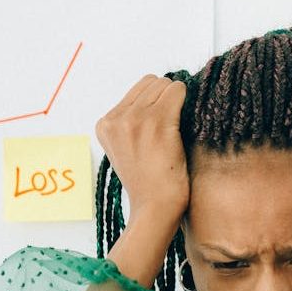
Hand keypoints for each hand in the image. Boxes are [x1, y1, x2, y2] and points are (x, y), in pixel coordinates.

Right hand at [94, 75, 190, 224]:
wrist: (154, 208)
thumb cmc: (148, 182)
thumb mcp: (126, 149)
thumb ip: (130, 122)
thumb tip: (158, 91)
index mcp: (104, 125)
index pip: (137, 90)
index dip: (154, 102)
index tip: (160, 123)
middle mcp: (116, 119)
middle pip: (151, 82)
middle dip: (165, 97)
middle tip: (172, 124)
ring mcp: (135, 119)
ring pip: (165, 84)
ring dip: (177, 101)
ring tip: (176, 128)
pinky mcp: (157, 122)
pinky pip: (178, 91)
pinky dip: (187, 101)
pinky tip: (185, 124)